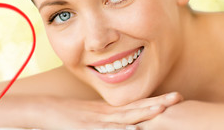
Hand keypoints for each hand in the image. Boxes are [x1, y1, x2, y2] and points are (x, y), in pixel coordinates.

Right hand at [32, 92, 182, 128]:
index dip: (154, 102)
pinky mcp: (86, 127)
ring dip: (143, 113)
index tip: (173, 98)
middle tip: (178, 96)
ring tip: (162, 107)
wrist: (45, 109)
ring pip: (124, 117)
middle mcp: (106, 114)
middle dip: (158, 103)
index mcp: (108, 111)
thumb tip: (125, 127)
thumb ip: (106, 121)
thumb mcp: (89, 117)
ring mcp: (97, 120)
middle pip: (136, 108)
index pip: (136, 106)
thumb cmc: (67, 115)